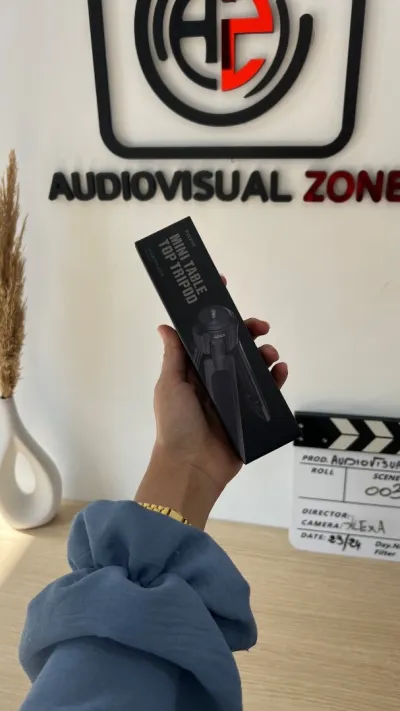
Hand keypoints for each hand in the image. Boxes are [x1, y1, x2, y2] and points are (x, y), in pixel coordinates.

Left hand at [136, 282, 287, 527]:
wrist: (192, 468)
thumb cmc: (175, 425)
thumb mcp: (170, 386)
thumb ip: (175, 356)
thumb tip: (166, 325)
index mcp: (193, 371)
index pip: (206, 336)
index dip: (216, 316)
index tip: (226, 291)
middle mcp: (214, 379)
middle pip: (235, 348)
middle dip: (248, 332)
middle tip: (259, 326)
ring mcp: (233, 396)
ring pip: (254, 366)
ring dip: (264, 354)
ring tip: (270, 354)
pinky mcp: (249, 414)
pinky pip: (267, 392)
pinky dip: (277, 379)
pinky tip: (280, 371)